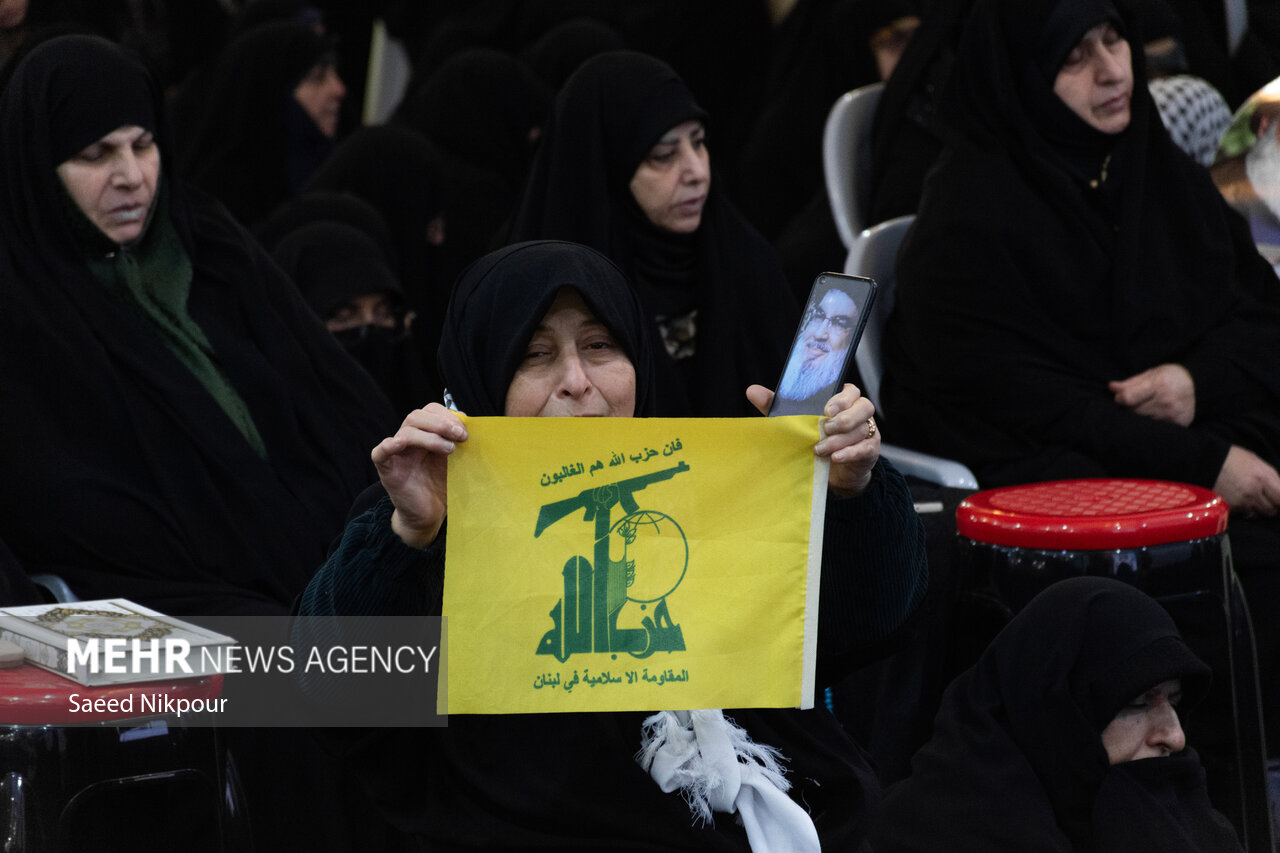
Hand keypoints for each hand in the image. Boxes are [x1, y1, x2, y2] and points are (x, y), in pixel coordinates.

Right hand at [371, 403, 467, 547]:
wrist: (430, 514)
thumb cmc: (442, 486)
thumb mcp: (455, 460)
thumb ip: (458, 441)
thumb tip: (471, 423)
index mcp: (425, 434)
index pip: (430, 411)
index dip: (447, 415)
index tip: (465, 430)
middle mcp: (409, 441)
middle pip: (416, 416)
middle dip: (441, 422)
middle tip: (460, 436)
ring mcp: (397, 454)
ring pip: (406, 432)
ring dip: (430, 437)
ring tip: (450, 449)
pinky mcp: (387, 470)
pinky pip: (380, 453)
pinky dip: (388, 445)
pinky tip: (400, 444)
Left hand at [747, 383, 879, 496]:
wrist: (832, 471)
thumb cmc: (814, 439)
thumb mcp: (793, 422)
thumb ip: (775, 406)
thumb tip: (752, 391)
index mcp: (844, 400)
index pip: (851, 390)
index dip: (842, 398)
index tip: (827, 409)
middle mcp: (860, 413)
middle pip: (864, 406)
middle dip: (845, 417)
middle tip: (826, 427)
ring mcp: (868, 432)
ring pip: (861, 429)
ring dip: (840, 439)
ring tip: (820, 448)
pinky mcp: (870, 450)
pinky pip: (865, 448)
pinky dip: (850, 452)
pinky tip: (835, 457)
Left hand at [1109, 364, 1194, 425]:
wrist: (1198, 385)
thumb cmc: (1171, 377)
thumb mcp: (1151, 373)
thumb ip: (1130, 383)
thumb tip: (1111, 387)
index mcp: (1158, 385)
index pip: (1128, 398)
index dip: (1120, 398)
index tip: (1121, 397)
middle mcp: (1166, 401)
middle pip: (1134, 411)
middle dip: (1130, 408)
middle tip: (1136, 402)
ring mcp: (1172, 414)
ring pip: (1144, 421)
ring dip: (1141, 417)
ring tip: (1148, 407)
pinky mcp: (1178, 424)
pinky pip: (1156, 428)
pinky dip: (1152, 424)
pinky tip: (1156, 415)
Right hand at [1213, 445, 1279, 516]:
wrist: (1204, 462)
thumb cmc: (1230, 458)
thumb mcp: (1255, 461)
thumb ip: (1270, 477)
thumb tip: (1279, 490)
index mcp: (1263, 477)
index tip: (1278, 499)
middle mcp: (1253, 492)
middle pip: (1271, 510)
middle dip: (1270, 506)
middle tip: (1265, 498)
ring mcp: (1241, 501)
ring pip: (1257, 514)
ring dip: (1256, 508)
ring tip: (1249, 498)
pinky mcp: (1230, 507)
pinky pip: (1242, 513)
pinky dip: (1242, 509)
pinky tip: (1237, 498)